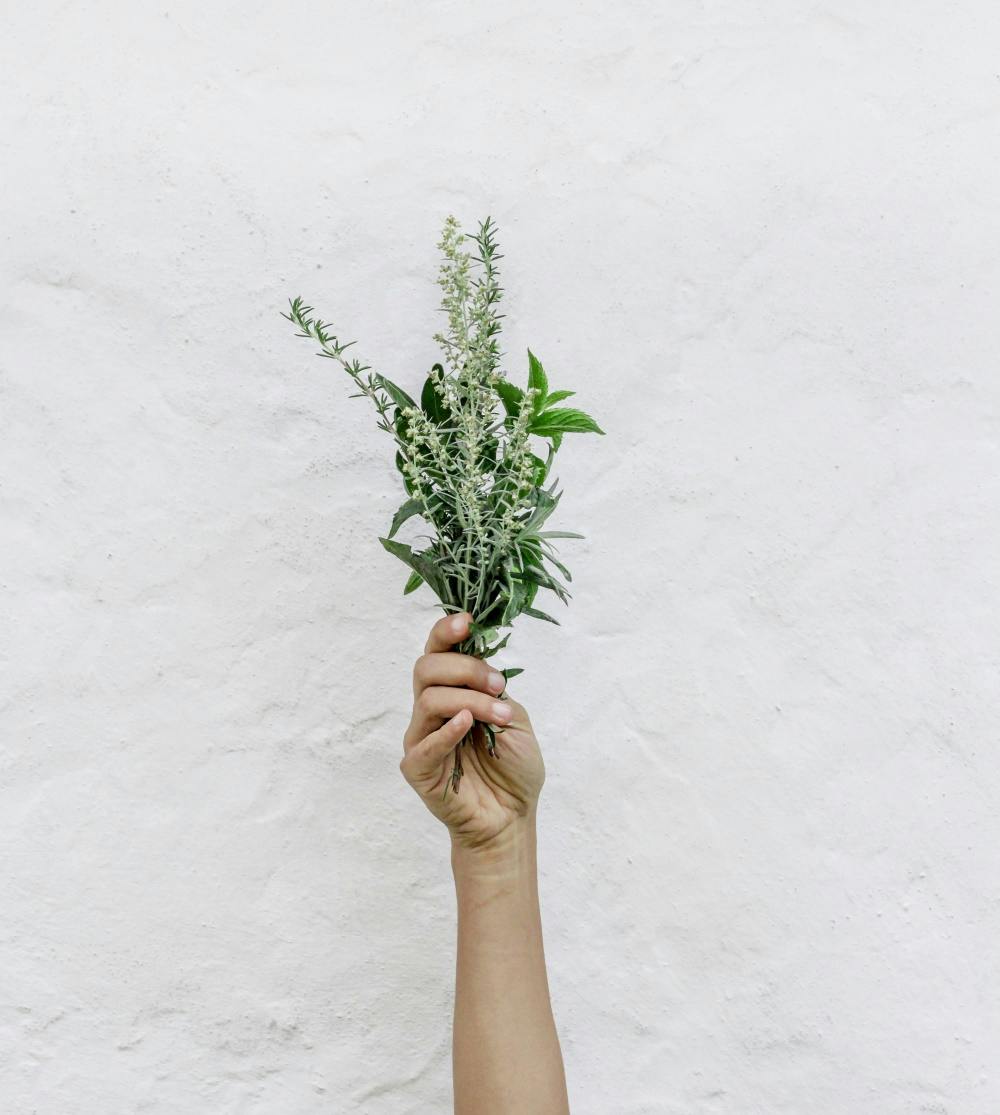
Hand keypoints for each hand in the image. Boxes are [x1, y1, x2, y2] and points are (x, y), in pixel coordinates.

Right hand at [400, 612, 544, 851]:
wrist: (512, 816)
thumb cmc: (512, 768)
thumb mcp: (514, 717)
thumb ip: (493, 691)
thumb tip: (481, 665)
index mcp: (453, 691)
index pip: (437, 652)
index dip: (446, 632)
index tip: (468, 622)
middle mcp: (431, 710)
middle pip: (427, 668)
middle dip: (466, 669)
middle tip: (498, 685)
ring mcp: (421, 738)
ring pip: (429, 699)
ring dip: (470, 701)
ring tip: (500, 716)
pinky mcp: (417, 768)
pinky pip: (424, 743)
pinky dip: (446, 730)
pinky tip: (467, 725)